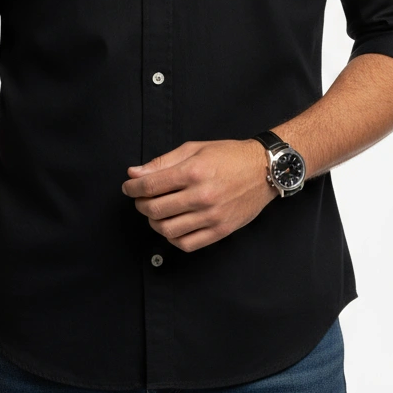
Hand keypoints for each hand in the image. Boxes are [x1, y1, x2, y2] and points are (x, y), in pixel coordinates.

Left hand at [120, 139, 277, 252]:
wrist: (264, 170)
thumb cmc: (229, 155)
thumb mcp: (195, 148)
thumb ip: (163, 162)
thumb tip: (134, 173)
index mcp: (193, 171)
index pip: (150, 186)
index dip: (132, 188)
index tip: (128, 187)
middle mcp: (202, 196)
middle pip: (154, 209)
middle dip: (140, 204)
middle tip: (141, 199)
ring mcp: (212, 216)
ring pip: (167, 230)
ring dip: (154, 222)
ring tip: (156, 212)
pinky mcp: (220, 231)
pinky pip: (186, 243)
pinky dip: (172, 238)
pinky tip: (172, 226)